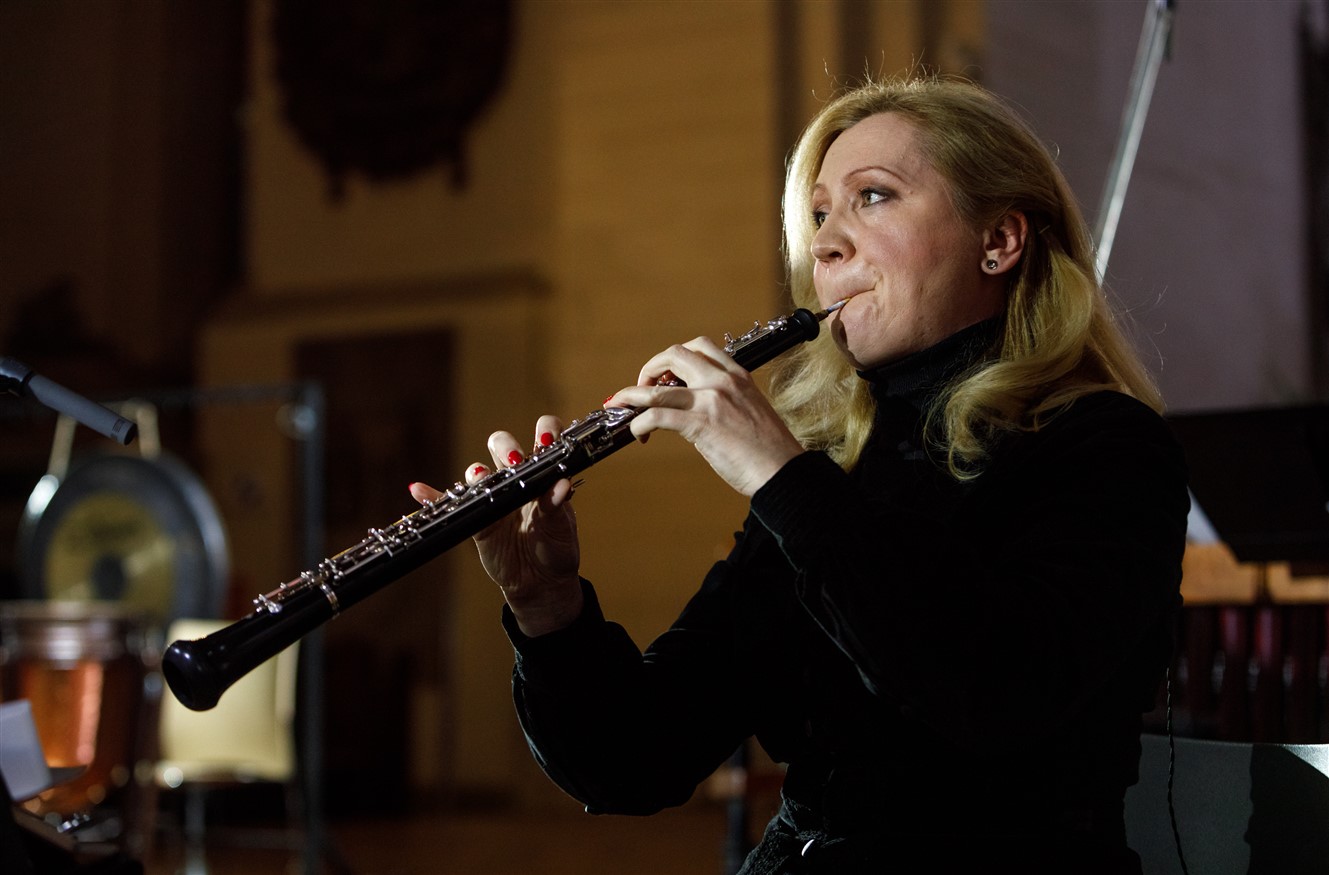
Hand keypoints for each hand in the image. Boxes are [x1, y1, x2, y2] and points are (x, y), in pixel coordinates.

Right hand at [409, 414, 582, 636]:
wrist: (539, 581)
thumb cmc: (555, 547)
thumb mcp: (560, 527)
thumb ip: (557, 505)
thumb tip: (562, 486)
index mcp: (543, 474)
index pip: (544, 438)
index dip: (545, 431)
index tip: (545, 442)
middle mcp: (517, 478)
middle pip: (502, 445)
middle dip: (506, 446)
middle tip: (514, 461)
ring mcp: (494, 496)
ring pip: (478, 471)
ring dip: (477, 471)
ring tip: (480, 477)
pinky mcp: (476, 518)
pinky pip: (451, 503)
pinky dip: (432, 496)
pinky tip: (418, 490)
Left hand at [604, 336, 804, 495]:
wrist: (784, 472)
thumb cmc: (770, 450)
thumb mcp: (751, 411)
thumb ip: (727, 402)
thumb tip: (698, 410)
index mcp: (738, 375)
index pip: (701, 346)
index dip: (675, 357)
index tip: (666, 375)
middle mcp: (723, 381)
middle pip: (674, 354)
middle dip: (650, 368)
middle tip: (642, 388)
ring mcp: (710, 401)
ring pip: (656, 388)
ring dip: (630, 396)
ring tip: (620, 405)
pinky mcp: (700, 425)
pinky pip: (656, 416)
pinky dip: (638, 423)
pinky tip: (637, 433)